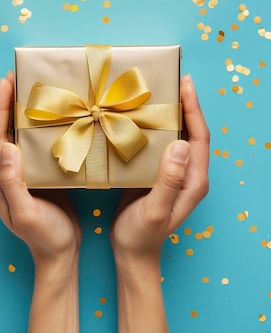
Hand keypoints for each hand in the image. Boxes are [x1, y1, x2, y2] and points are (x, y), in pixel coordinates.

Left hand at [0, 72, 80, 271]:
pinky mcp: (36, 175)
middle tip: (18, 76)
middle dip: (7, 102)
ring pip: (17, 135)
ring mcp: (21, 174)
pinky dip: (36, 126)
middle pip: (3, 131)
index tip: (6, 82)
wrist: (61, 255)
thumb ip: (12, 183)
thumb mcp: (26, 213)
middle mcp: (6, 173)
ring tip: (31, 89)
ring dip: (20, 111)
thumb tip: (6, 147)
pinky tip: (49, 116)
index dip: (0, 108)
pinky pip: (32, 145)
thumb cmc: (45, 237)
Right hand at [110, 73, 209, 269]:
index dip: (194, 109)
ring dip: (173, 113)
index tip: (186, 84)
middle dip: (187, 104)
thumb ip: (168, 180)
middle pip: (193, 132)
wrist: (132, 253)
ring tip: (161, 91)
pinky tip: (144, 116)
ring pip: (178, 136)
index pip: (199, 137)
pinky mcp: (160, 173)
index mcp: (194, 180)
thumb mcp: (155, 209)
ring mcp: (175, 173)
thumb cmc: (142, 235)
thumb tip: (179, 144)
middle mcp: (189, 174)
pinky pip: (163, 144)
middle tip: (175, 79)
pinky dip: (158, 126)